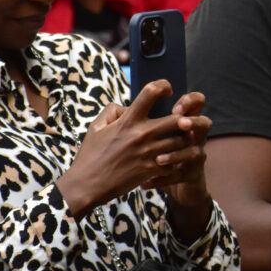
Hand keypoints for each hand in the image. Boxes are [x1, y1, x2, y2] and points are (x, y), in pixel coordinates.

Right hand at [56, 81, 202, 218]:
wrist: (87, 185)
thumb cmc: (90, 155)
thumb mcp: (96, 127)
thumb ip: (112, 111)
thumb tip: (128, 106)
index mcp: (128, 120)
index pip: (151, 92)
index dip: (163, 85)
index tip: (167, 90)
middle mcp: (142, 134)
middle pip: (177, 119)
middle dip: (183, 118)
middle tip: (183, 119)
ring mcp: (149, 153)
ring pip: (181, 141)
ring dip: (183, 139)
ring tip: (180, 138)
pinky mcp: (151, 170)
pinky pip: (174, 162)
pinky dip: (176, 160)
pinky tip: (171, 159)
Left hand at [142, 91, 211, 208]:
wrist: (177, 183)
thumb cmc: (159, 151)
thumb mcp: (155, 132)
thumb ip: (139, 117)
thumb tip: (123, 111)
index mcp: (185, 122)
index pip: (195, 102)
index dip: (189, 100)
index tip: (174, 106)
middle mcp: (194, 137)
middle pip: (204, 123)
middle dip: (194, 121)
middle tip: (182, 123)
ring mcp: (195, 157)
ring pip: (194, 152)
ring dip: (177, 155)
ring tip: (158, 159)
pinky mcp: (190, 175)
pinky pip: (180, 176)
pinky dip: (163, 179)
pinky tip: (145, 183)